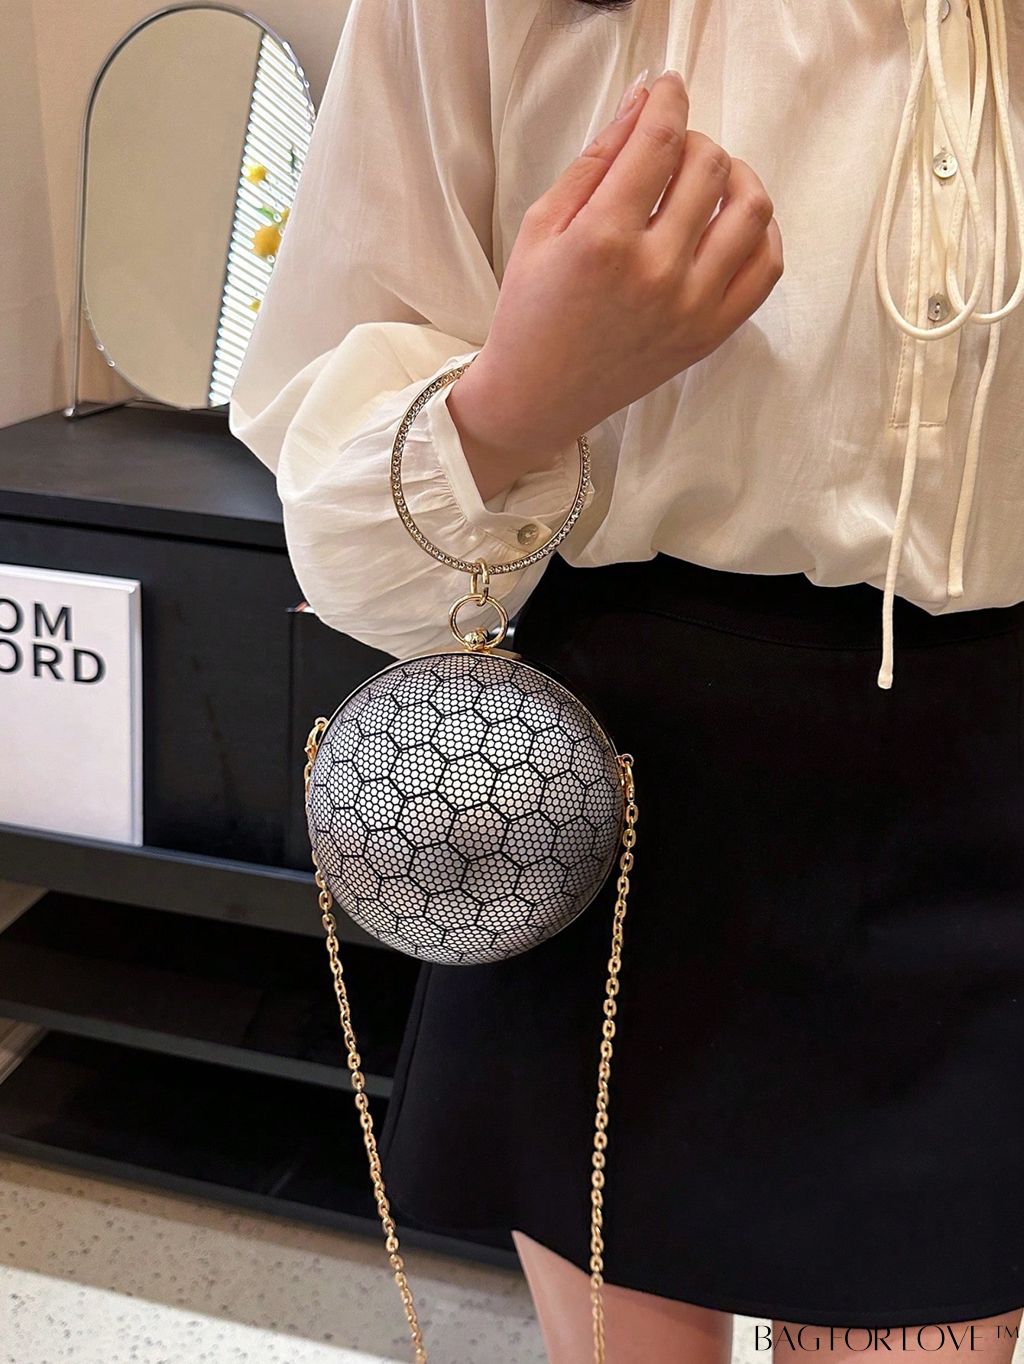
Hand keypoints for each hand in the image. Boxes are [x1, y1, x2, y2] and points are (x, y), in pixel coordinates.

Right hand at [449, 68, 783, 468]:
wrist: (539, 395)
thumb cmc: (532, 311)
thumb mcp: (541, 225)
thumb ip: (595, 159)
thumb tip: (642, 102)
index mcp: (605, 240)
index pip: (661, 141)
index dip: (670, 99)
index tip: (668, 88)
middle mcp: (656, 272)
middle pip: (709, 166)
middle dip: (693, 139)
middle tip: (671, 148)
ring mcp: (691, 306)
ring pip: (751, 209)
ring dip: (735, 176)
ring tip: (709, 178)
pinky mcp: (710, 333)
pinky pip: (765, 267)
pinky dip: (760, 231)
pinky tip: (733, 221)